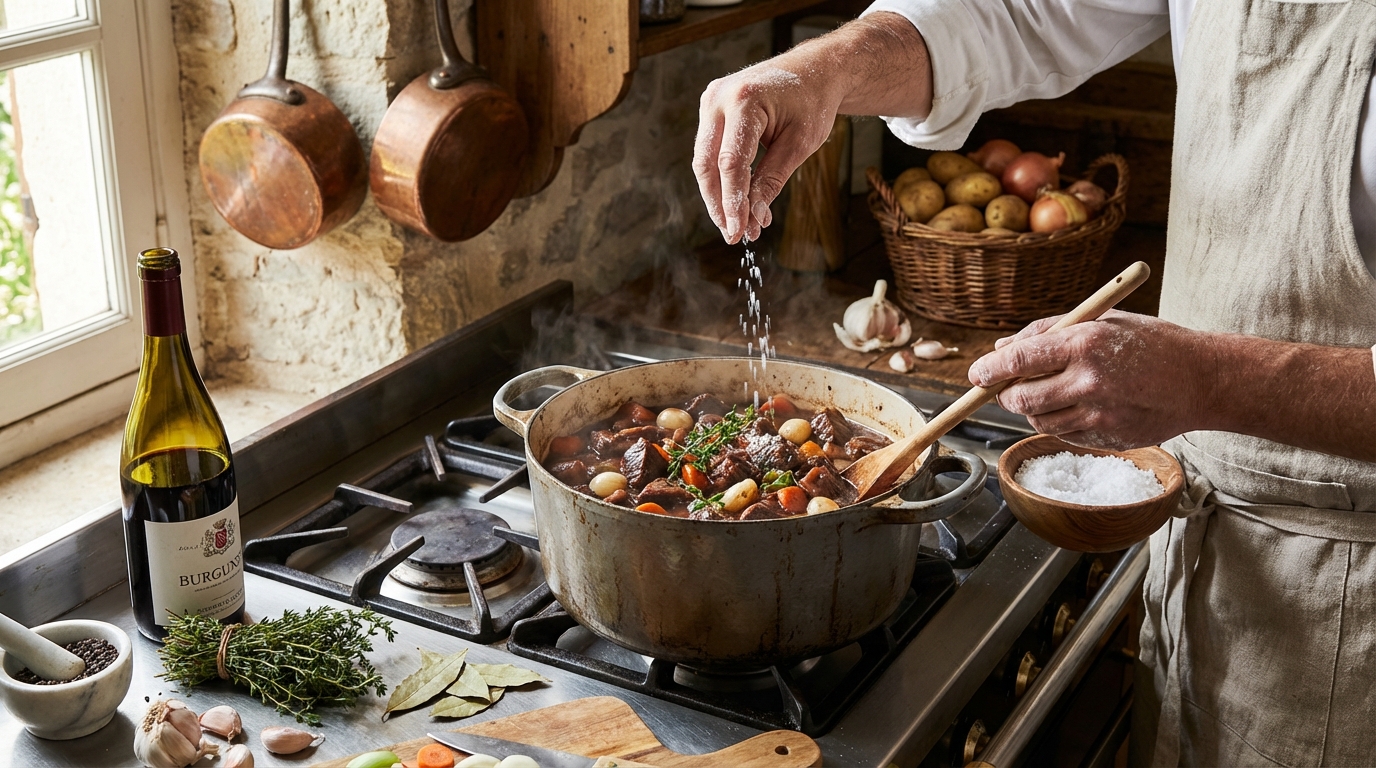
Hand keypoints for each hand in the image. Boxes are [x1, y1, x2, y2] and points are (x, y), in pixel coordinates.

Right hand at [692, 13, 932, 244]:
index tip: (739, 232)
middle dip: (719, 204)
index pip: (731, 163)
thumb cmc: (812, 102)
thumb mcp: (799, 144)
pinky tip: (734, 202)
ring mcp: (710, 101)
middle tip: (733, 235)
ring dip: (717, 195)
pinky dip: (721, 178)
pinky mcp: (711, 109)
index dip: (733, 202)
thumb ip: (772, 180)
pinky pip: (709, 150)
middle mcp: (718, 97)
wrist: (815, 68)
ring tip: (736, 224)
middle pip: (708, 164)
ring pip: (704, 160)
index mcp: (743, 100)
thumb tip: (753, 218)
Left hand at [966, 310, 1212, 449]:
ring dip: (1032, 409)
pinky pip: (1065, 435)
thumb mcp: (1102, 321)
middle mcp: (1090, 381)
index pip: (1020, 359)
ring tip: (1048, 392)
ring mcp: (1101, 414)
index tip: (977, 373)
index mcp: (1086, 343)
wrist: (1204, 380)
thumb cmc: (1152, 344)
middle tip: (1008, 386)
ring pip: (1039, 421)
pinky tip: (1077, 406)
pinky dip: (1059, 423)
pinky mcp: (1109, 437)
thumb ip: (1049, 332)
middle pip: (1021, 398)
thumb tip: (1002, 348)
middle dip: (1006, 393)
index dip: (990, 369)